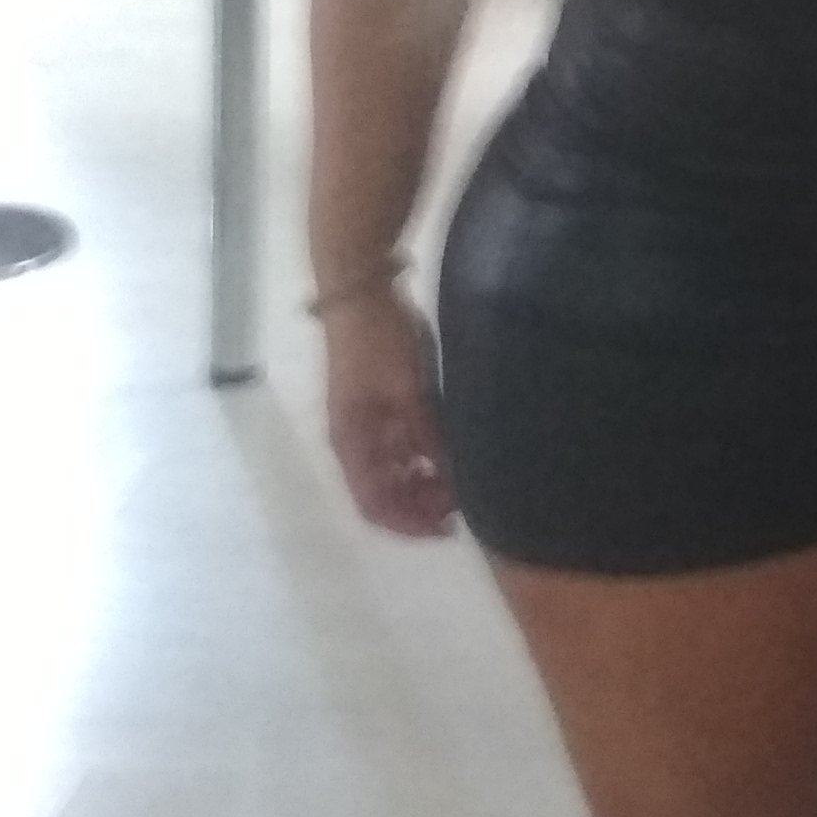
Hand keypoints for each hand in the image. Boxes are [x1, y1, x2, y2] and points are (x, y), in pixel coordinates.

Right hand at [323, 284, 458, 537]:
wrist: (361, 289)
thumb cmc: (381, 342)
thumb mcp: (410, 393)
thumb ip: (428, 437)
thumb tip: (453, 479)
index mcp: (351, 444)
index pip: (373, 506)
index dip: (409, 524)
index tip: (448, 528)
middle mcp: (353, 440)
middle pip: (383, 491)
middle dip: (421, 503)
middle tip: (464, 501)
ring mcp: (363, 420)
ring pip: (393, 468)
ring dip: (423, 480)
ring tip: (463, 477)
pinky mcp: (377, 400)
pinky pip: (398, 443)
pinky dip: (421, 455)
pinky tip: (451, 447)